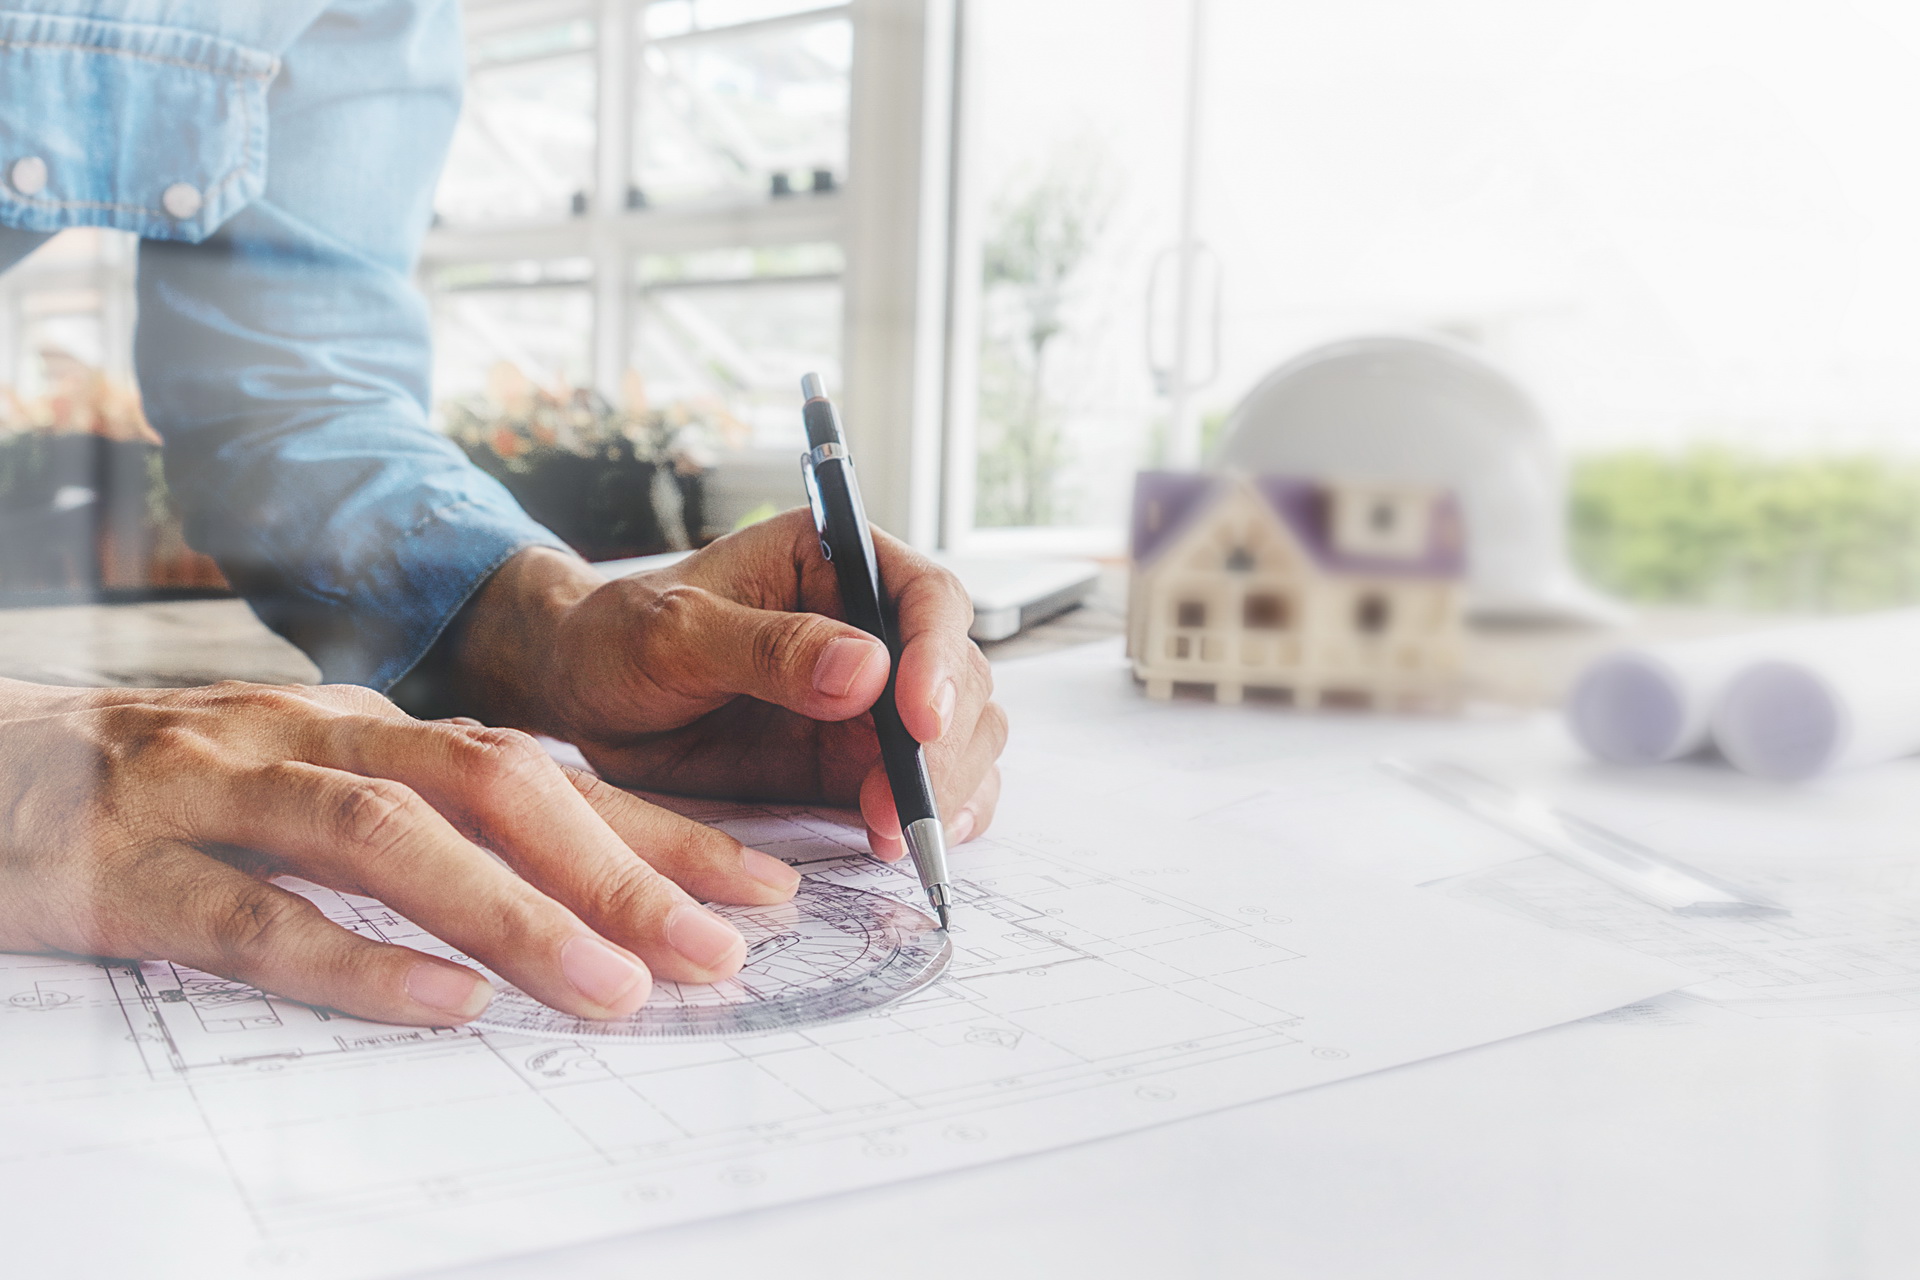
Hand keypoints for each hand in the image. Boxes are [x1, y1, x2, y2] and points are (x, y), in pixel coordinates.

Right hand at [0, 679, 800, 1025]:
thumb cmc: (171, 790)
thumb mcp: (314, 783)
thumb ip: (428, 824)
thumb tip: (579, 890)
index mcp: (369, 729)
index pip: (544, 773)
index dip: (660, 831)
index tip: (763, 886)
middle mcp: (313, 740)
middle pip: (493, 786)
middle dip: (620, 869)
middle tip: (721, 948)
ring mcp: (218, 793)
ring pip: (387, 837)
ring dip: (514, 912)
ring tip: (613, 987)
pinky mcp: (124, 867)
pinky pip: (251, 913)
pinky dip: (352, 959)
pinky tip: (440, 1004)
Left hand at [455, 510, 1007, 859]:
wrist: (580, 695)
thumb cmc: (616, 637)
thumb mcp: (673, 632)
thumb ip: (768, 647)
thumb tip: (866, 669)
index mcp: (835, 561)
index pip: (926, 597)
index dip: (937, 657)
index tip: (917, 720)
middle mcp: (871, 624)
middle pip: (958, 675)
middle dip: (942, 743)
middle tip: (895, 804)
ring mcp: (872, 698)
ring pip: (960, 734)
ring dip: (945, 786)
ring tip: (893, 833)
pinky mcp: (857, 760)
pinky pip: (927, 786)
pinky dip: (935, 815)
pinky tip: (907, 842)